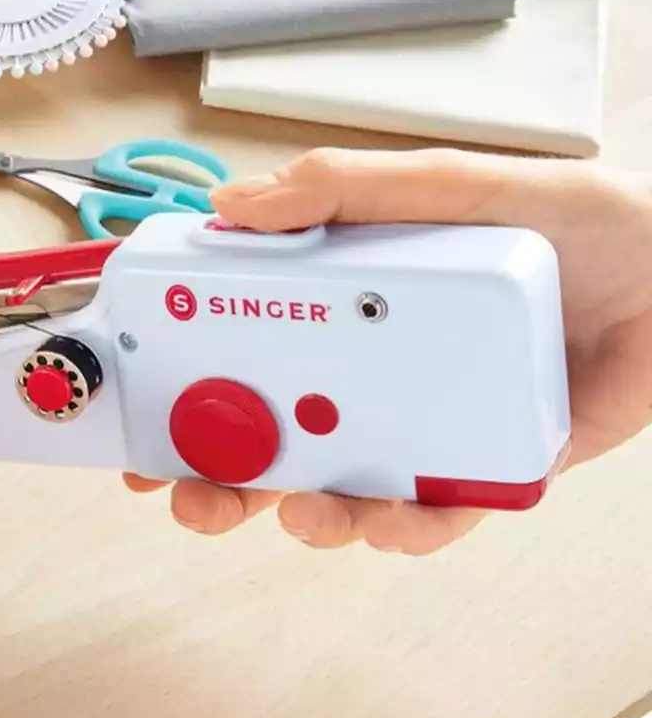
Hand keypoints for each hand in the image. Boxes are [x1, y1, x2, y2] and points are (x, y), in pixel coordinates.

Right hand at [126, 147, 651, 554]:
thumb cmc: (578, 224)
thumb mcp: (448, 189)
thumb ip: (345, 190)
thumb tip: (234, 205)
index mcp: (345, 311)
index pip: (241, 354)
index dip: (184, 391)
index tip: (139, 420)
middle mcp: (370, 375)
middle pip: (271, 439)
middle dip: (219, 481)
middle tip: (191, 497)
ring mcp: (419, 428)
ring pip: (337, 492)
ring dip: (304, 516)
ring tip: (303, 509)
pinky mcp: (479, 473)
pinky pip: (428, 517)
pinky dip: (402, 528)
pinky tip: (392, 516)